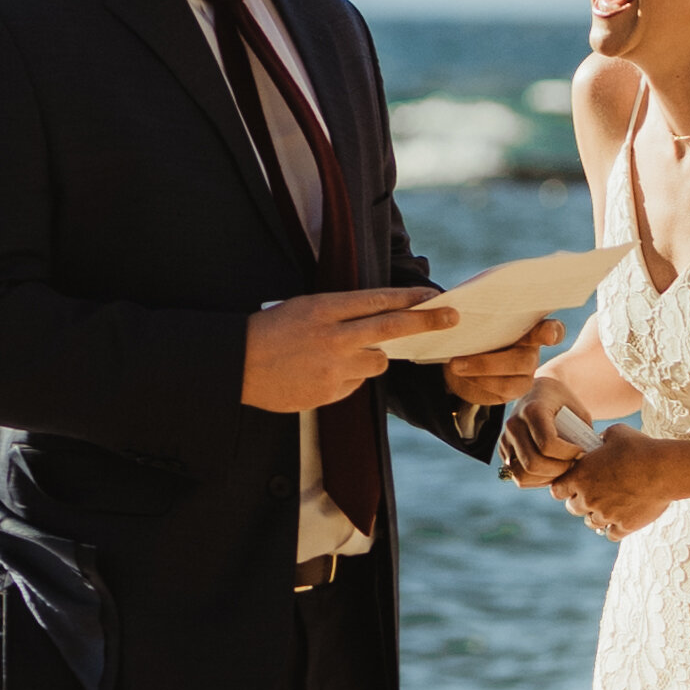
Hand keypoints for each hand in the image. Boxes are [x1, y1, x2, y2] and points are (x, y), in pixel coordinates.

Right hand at [243, 286, 457, 413]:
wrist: (236, 365)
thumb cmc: (268, 331)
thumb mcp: (302, 308)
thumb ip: (340, 313)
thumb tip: (377, 319)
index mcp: (324, 308)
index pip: (377, 300)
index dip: (408, 298)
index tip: (432, 296)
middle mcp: (333, 336)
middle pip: (391, 328)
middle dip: (426, 322)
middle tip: (452, 317)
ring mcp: (333, 367)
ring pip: (377, 362)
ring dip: (371, 357)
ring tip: (337, 354)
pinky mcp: (329, 393)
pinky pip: (354, 385)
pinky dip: (345, 379)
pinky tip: (318, 373)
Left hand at [444, 316, 562, 415]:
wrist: (458, 356)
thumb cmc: (470, 327)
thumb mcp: (473, 314)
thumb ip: (477, 307)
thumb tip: (459, 307)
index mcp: (529, 326)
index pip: (551, 329)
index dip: (553, 332)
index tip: (548, 334)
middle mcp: (531, 350)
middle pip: (525, 360)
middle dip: (490, 362)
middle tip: (457, 360)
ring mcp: (525, 372)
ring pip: (513, 379)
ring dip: (481, 371)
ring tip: (455, 365)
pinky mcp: (514, 389)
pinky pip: (503, 390)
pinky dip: (480, 381)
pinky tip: (462, 374)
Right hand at [497, 377, 585, 486]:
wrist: (539, 390)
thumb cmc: (564, 402)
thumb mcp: (578, 410)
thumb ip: (582, 433)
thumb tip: (586, 461)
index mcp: (532, 410)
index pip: (547, 444)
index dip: (569, 454)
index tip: (581, 450)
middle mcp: (514, 424)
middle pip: (532, 464)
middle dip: (558, 470)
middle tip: (574, 464)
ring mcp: (505, 439)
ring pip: (522, 475)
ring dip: (547, 478)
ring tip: (563, 468)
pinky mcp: (503, 451)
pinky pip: (519, 476)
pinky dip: (537, 480)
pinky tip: (552, 471)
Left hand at [555, 425, 678, 539]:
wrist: (665, 469)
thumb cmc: (640, 447)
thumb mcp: (616, 433)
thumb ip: (600, 439)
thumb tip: (596, 442)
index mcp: (580, 476)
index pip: (557, 490)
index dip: (565, 486)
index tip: (575, 482)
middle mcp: (589, 498)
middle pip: (573, 508)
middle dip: (581, 501)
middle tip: (594, 493)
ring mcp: (606, 515)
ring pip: (591, 523)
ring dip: (598, 515)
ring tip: (610, 505)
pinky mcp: (624, 527)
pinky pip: (611, 534)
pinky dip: (615, 528)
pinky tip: (623, 517)